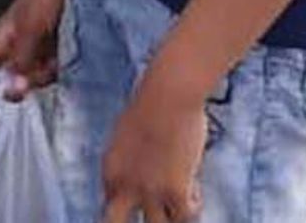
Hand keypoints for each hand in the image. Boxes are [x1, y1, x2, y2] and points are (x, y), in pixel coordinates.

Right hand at [0, 0, 69, 99]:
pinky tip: (68, 56)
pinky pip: (53, 66)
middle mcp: (17, 41)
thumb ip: (20, 60)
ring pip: (33, 72)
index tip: (1, 95)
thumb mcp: (31, 29)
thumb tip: (10, 91)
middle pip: (11, 74)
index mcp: (2, 34)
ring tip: (57, 58)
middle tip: (40, 72)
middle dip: (25, 79)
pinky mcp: (59, 45)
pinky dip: (60, 66)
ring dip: (46, 72)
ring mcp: (38, 43)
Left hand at [100, 81, 207, 222]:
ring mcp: (149, 191)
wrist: (168, 95)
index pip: (111, 206)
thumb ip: (133, 159)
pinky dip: (193, 206)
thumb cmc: (153, 104)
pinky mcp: (175, 191)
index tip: (150, 191)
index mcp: (110, 170)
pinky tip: (195, 189)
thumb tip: (149, 169)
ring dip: (172, 213)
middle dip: (132, 222)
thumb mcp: (129, 135)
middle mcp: (124, 185)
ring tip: (182, 197)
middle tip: (159, 208)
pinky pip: (185, 216)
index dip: (133, 201)